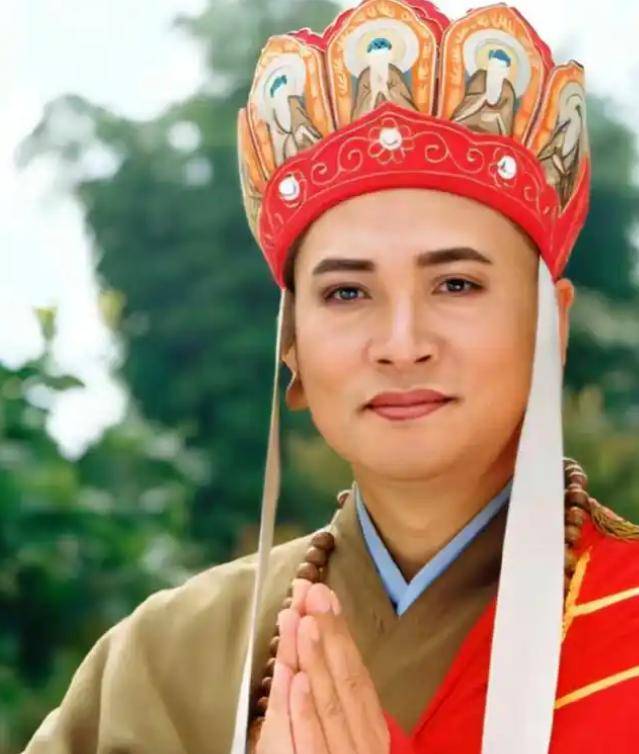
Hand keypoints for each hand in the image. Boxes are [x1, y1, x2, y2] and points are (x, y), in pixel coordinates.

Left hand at [293, 582, 389, 753]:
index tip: (324, 593)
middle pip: (346, 680)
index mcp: (369, 725)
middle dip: (328, 632)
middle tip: (312, 591)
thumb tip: (325, 635)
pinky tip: (298, 678)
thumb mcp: (349, 730)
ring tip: (302, 620)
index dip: (339, 631)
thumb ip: (340, 694)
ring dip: (315, 659)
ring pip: (329, 703)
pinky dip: (305, 711)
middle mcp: (363, 739)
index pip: (356, 672)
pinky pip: (313, 744)